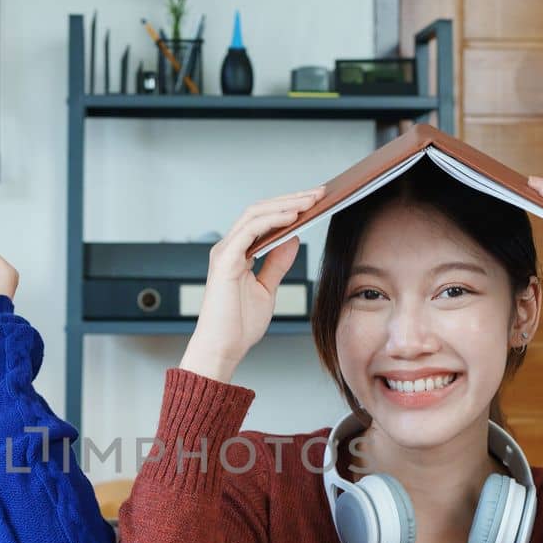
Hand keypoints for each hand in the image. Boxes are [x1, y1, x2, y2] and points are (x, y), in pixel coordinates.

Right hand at [178, 188, 323, 382]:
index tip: (314, 201)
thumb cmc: (238, 325)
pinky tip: (292, 217)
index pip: (262, 219)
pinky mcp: (225, 261)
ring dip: (285, 204)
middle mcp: (229, 248)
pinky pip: (249, 230)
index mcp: (237, 253)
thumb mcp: (267, 289)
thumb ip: (277, 263)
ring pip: (255, 214)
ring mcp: (225, 252)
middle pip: (260, 210)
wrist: (223, 348)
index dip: (288, 206)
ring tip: (310, 201)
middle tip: (319, 194)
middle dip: (291, 199)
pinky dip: (271, 220)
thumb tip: (293, 238)